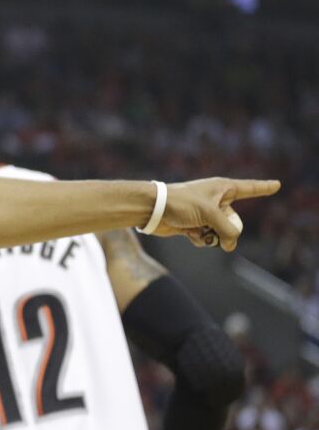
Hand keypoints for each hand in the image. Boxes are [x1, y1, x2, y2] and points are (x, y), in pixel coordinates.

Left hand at [156, 177, 279, 250]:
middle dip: (228, 230)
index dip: (264, 187)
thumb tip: (231, 245)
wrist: (153, 210)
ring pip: (222, 232)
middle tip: (213, 225)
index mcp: (223, 188)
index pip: (250, 188)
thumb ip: (227, 230)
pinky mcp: (194, 225)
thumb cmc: (180, 203)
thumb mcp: (210, 214)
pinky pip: (208, 238)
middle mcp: (216, 200)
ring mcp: (206, 214)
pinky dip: (201, 239)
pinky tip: (189, 234)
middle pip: (235, 221)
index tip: (277, 185)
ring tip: (198, 229)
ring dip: (212, 236)